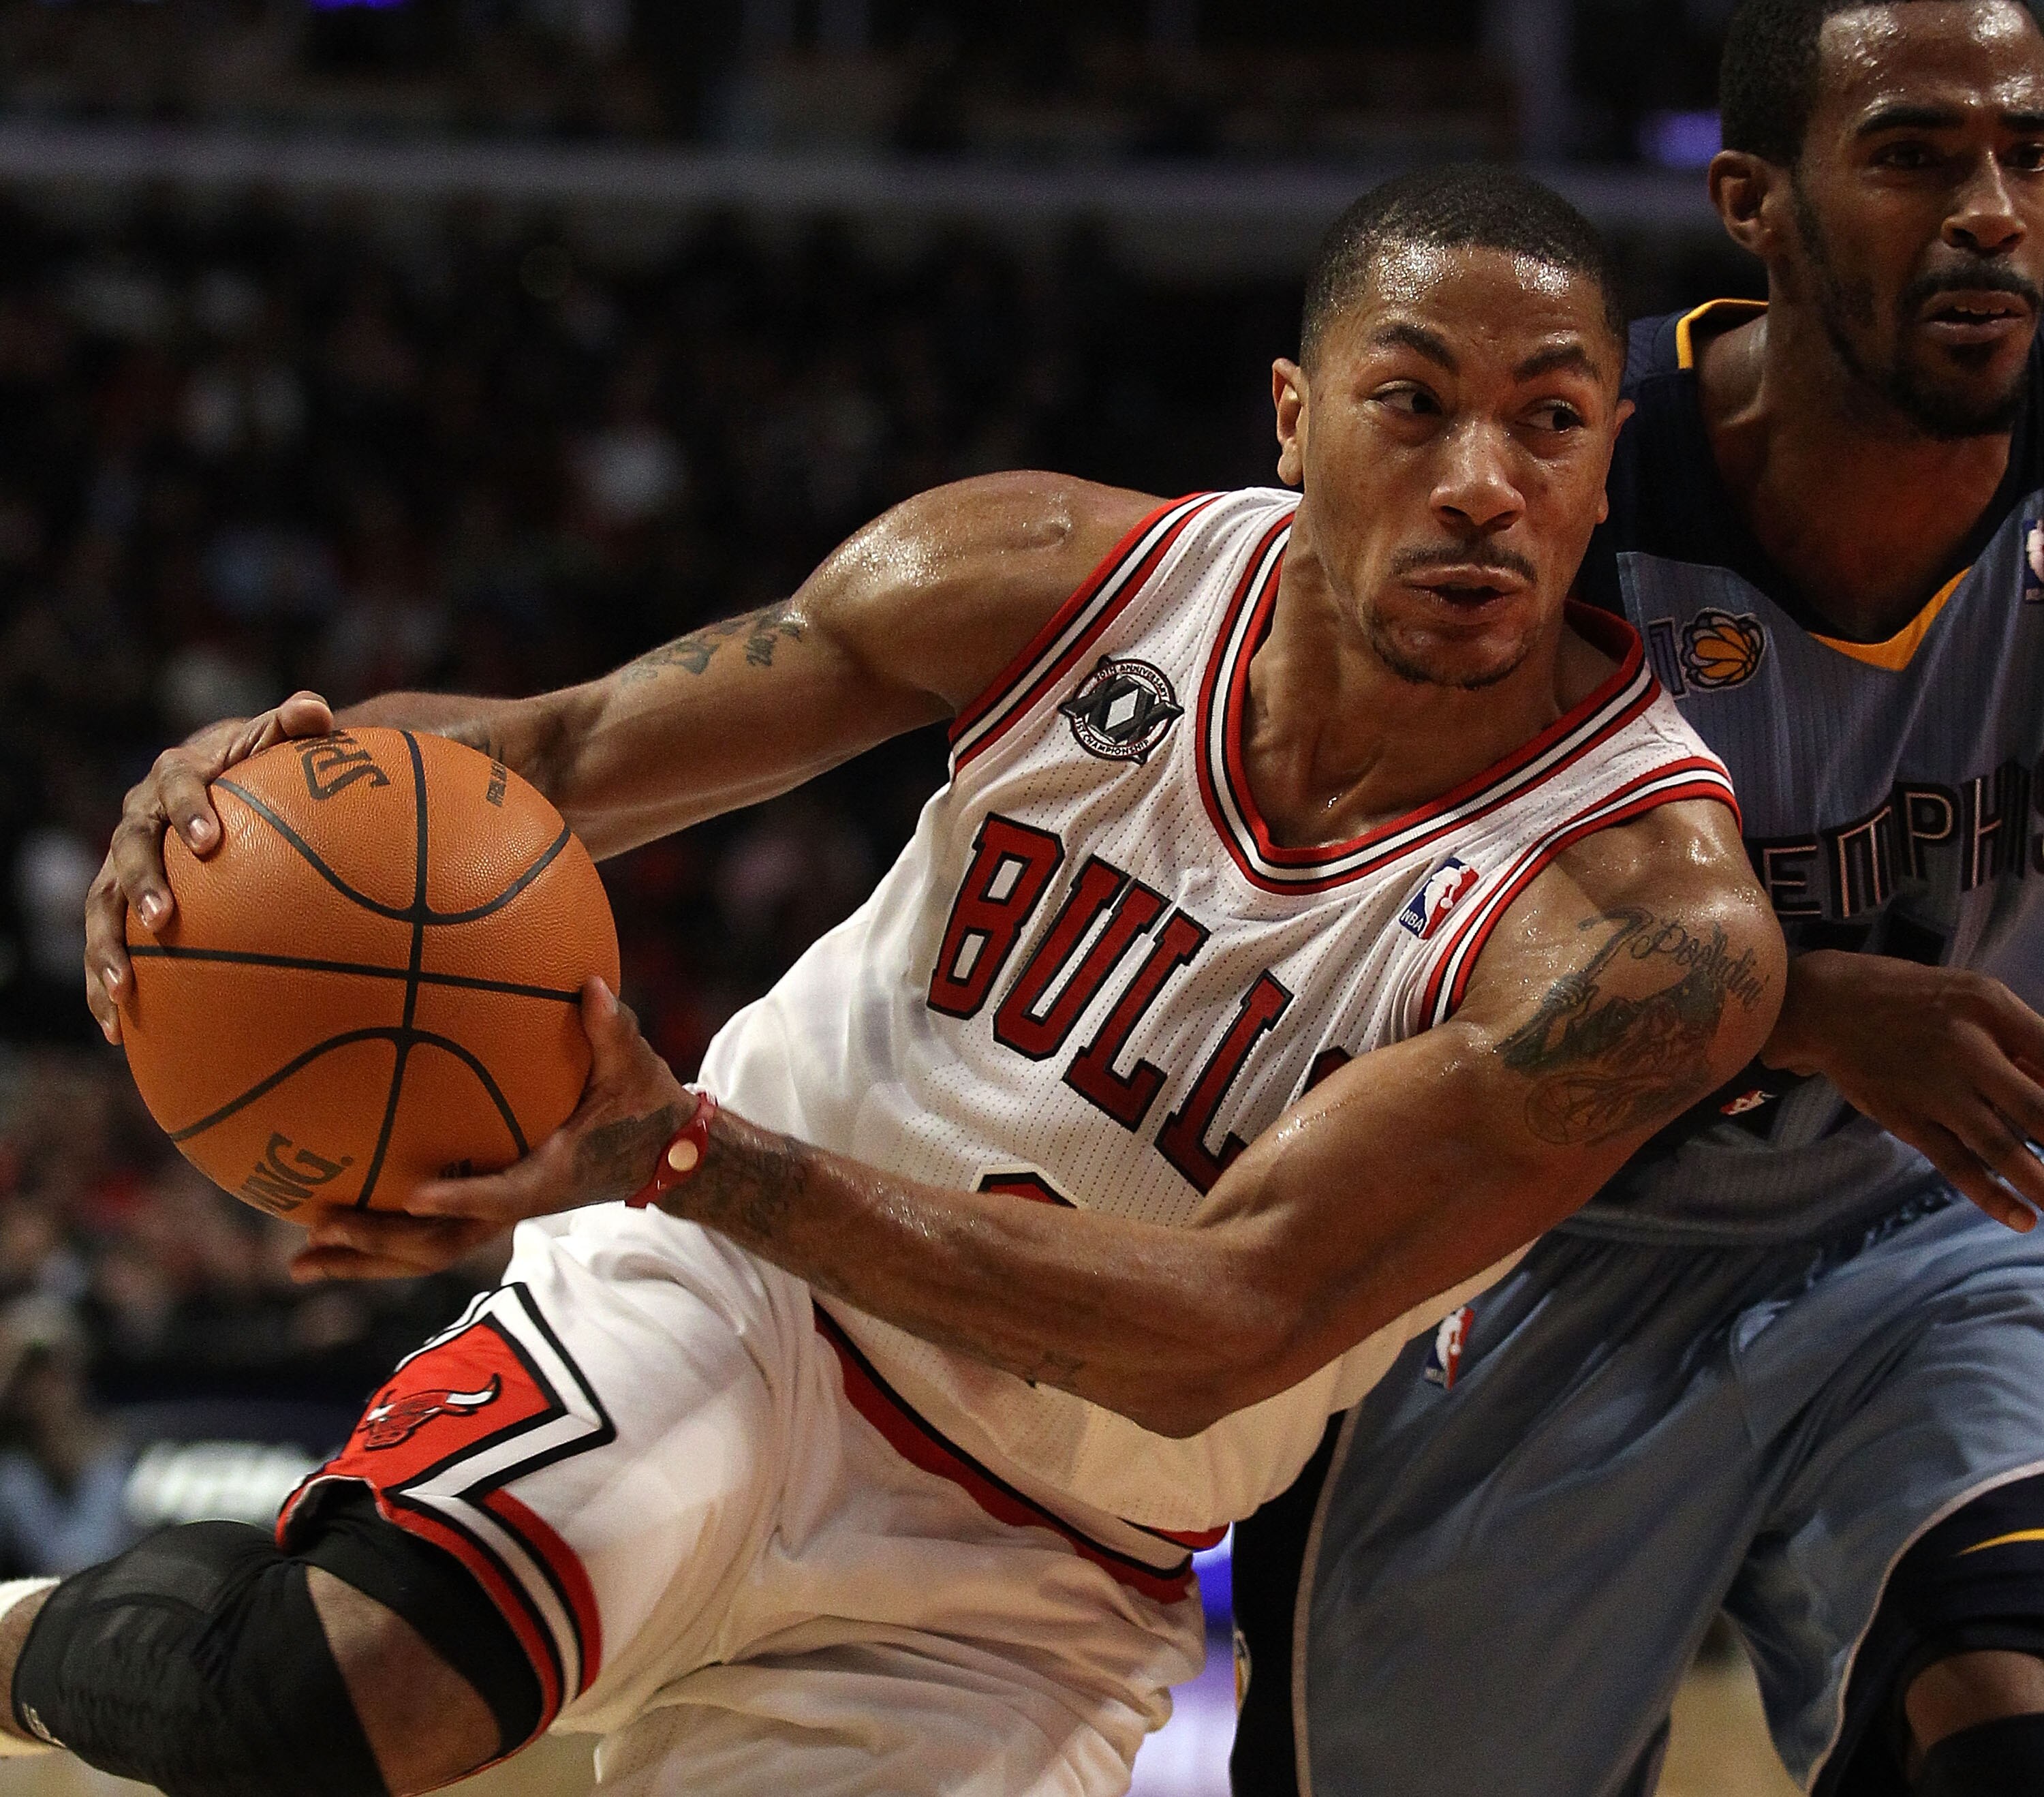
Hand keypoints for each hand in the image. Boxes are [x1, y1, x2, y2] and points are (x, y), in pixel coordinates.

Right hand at [85, 690, 334, 1043]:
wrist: (221, 782)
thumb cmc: (260, 764)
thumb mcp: (278, 741)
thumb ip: (296, 725)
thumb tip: (318, 711)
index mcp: (177, 774)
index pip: (178, 787)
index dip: (190, 810)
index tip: (209, 841)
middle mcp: (139, 818)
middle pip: (129, 849)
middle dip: (141, 883)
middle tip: (164, 918)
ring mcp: (122, 862)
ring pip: (101, 904)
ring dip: (107, 947)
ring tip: (123, 990)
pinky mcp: (118, 904)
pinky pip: (105, 946)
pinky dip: (103, 986)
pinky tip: (114, 1033)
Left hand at [292, 979, 686, 1281]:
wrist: (660, 1151)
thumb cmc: (642, 1103)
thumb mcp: (634, 1065)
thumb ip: (611, 1029)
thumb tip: (589, 986)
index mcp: (551, 1175)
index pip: (501, 1195)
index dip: (459, 1197)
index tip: (413, 1191)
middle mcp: (516, 1204)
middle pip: (441, 1244)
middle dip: (380, 1243)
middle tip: (323, 1228)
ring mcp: (496, 1211)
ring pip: (423, 1251)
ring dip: (364, 1258)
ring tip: (299, 1260)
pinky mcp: (485, 1206)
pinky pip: (424, 1233)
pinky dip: (376, 1239)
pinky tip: (325, 1232)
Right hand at [1765, 951, 2043, 1231]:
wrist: (1826, 1006)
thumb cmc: (1914, 999)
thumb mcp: (1975, 996)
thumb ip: (2022, 1039)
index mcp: (1990, 1007)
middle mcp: (1965, 1047)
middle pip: (2037, 1107)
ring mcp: (1933, 1088)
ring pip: (1999, 1145)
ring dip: (2039, 1180)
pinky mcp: (1905, 1118)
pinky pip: (1954, 1163)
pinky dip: (1989, 1194)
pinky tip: (2021, 1218)